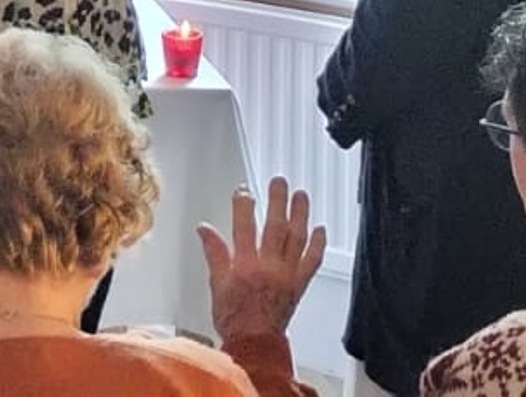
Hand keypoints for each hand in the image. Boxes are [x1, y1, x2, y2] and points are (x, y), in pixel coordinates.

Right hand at [196, 177, 326, 344]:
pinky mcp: (299, 284)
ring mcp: (287, 274)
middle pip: (275, 226)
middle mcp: (269, 267)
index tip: (243, 191)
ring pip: (296, 238)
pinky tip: (320, 229)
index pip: (244, 226)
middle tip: (279, 182)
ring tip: (301, 196)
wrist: (255, 344)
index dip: (244, 205)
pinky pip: (312, 261)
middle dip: (277, 201)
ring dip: (300, 215)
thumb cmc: (234, 319)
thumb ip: (214, 253)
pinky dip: (318, 244)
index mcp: (245, 265)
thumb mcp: (216, 285)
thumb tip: (204, 229)